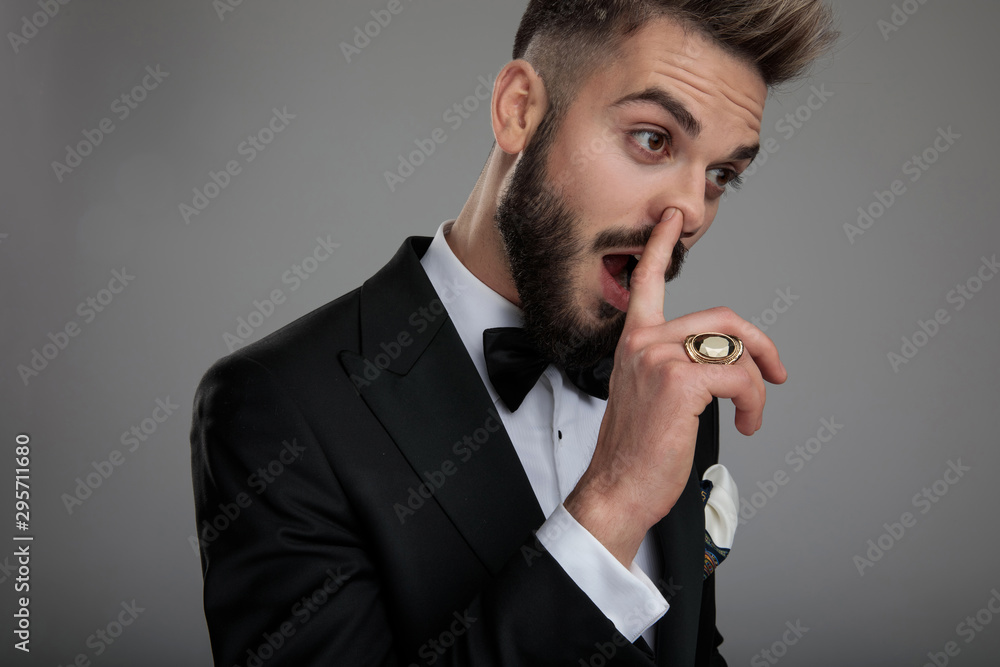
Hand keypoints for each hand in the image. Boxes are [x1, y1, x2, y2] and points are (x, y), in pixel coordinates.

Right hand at [565, 208, 787, 566]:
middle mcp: (644, 341)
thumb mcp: (647, 396)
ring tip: (748, 416)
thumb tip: (719, 366)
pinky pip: (741, 377)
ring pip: (736, 352)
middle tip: (775, 372)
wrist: (618, 487)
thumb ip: (671, 367)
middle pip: (723, 319)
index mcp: (634, 341)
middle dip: (760, 346)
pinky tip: (745, 425)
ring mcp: (660, 357)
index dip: (660, 246)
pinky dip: (754, 403)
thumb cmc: (634, 451)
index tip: (672, 218)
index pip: (647, 282)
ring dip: (755, 388)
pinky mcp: (681, 380)